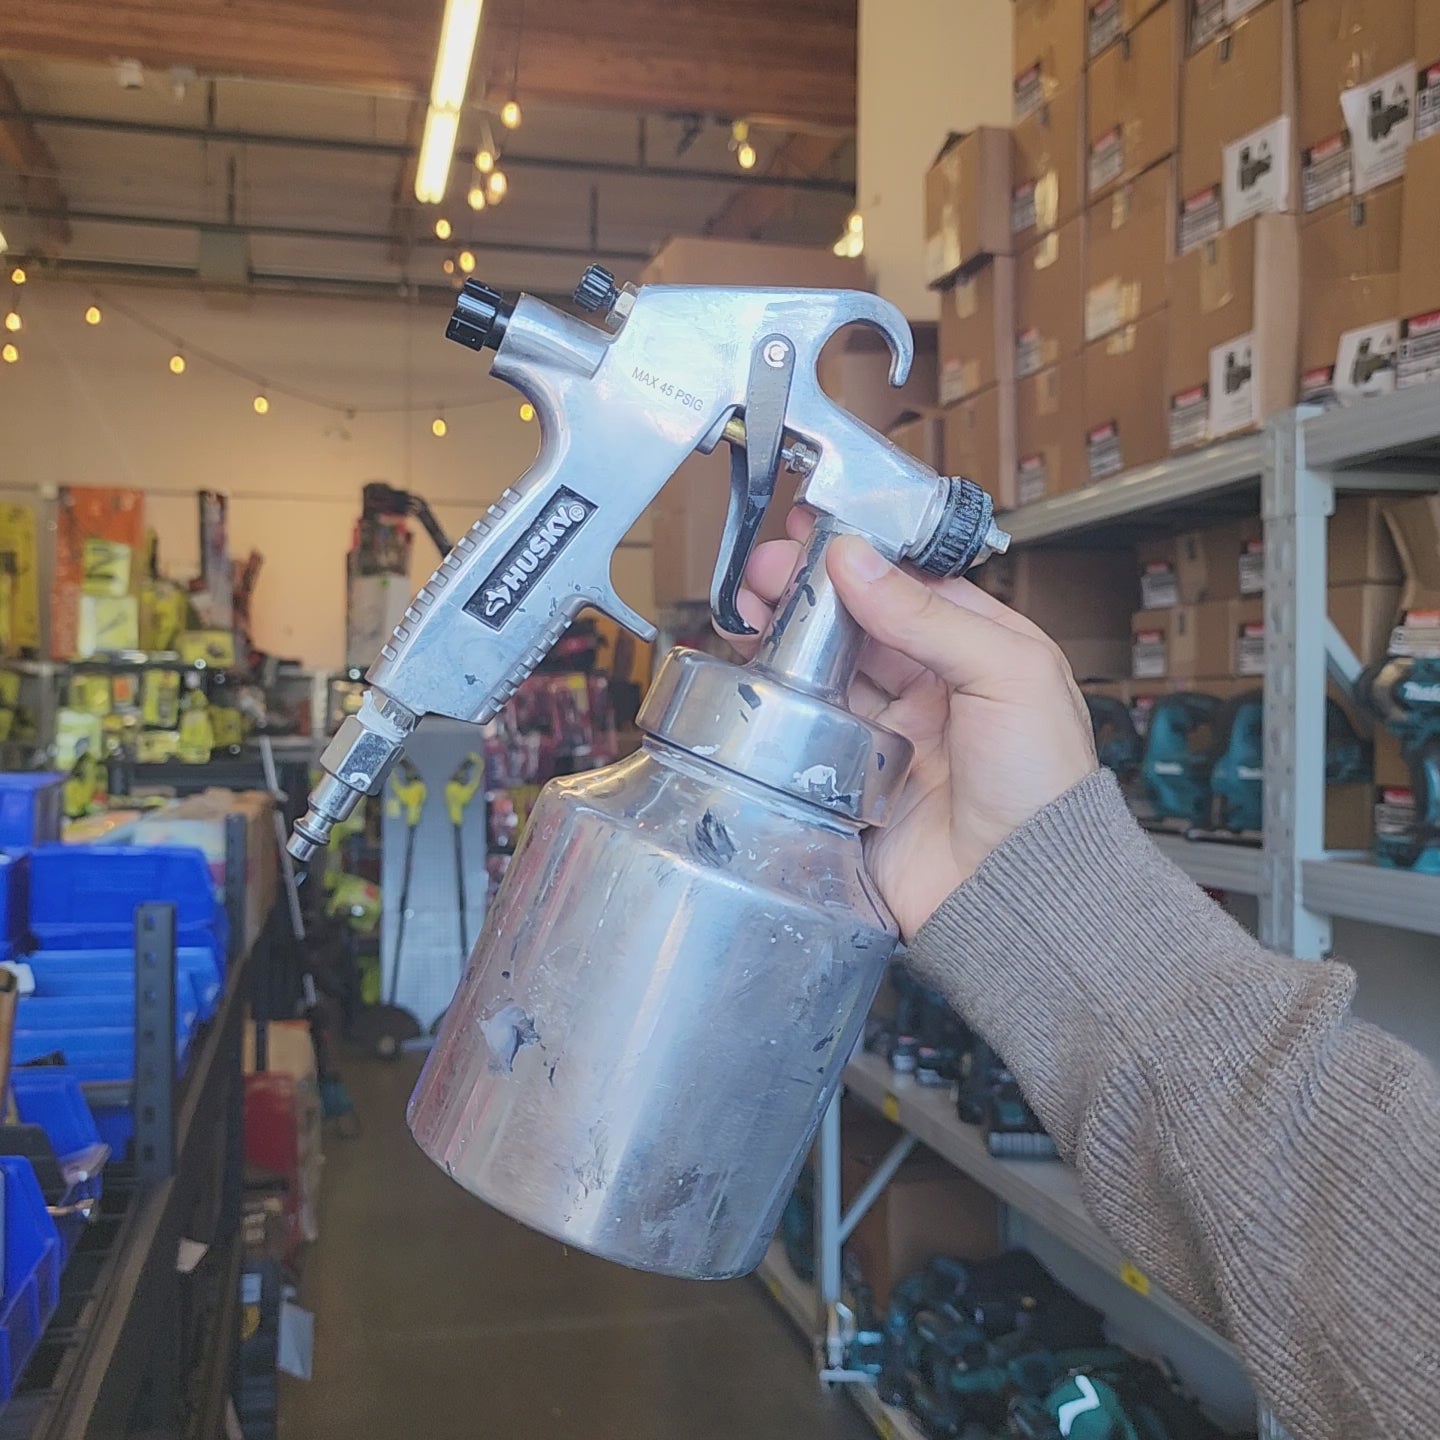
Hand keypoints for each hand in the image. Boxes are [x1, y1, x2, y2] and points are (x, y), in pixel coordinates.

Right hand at [725, 514, 1097, 938]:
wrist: (1015, 891)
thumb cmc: (1042, 784)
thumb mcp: (1007, 673)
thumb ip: (929, 613)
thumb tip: (855, 560)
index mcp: (976, 650)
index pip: (908, 584)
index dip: (858, 554)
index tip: (810, 530)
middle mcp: (929, 688)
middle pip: (855, 624)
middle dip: (806, 592)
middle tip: (760, 573)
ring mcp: (886, 735)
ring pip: (822, 672)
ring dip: (783, 640)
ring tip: (746, 613)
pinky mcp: (849, 781)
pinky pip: (804, 732)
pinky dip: (777, 703)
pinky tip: (753, 676)